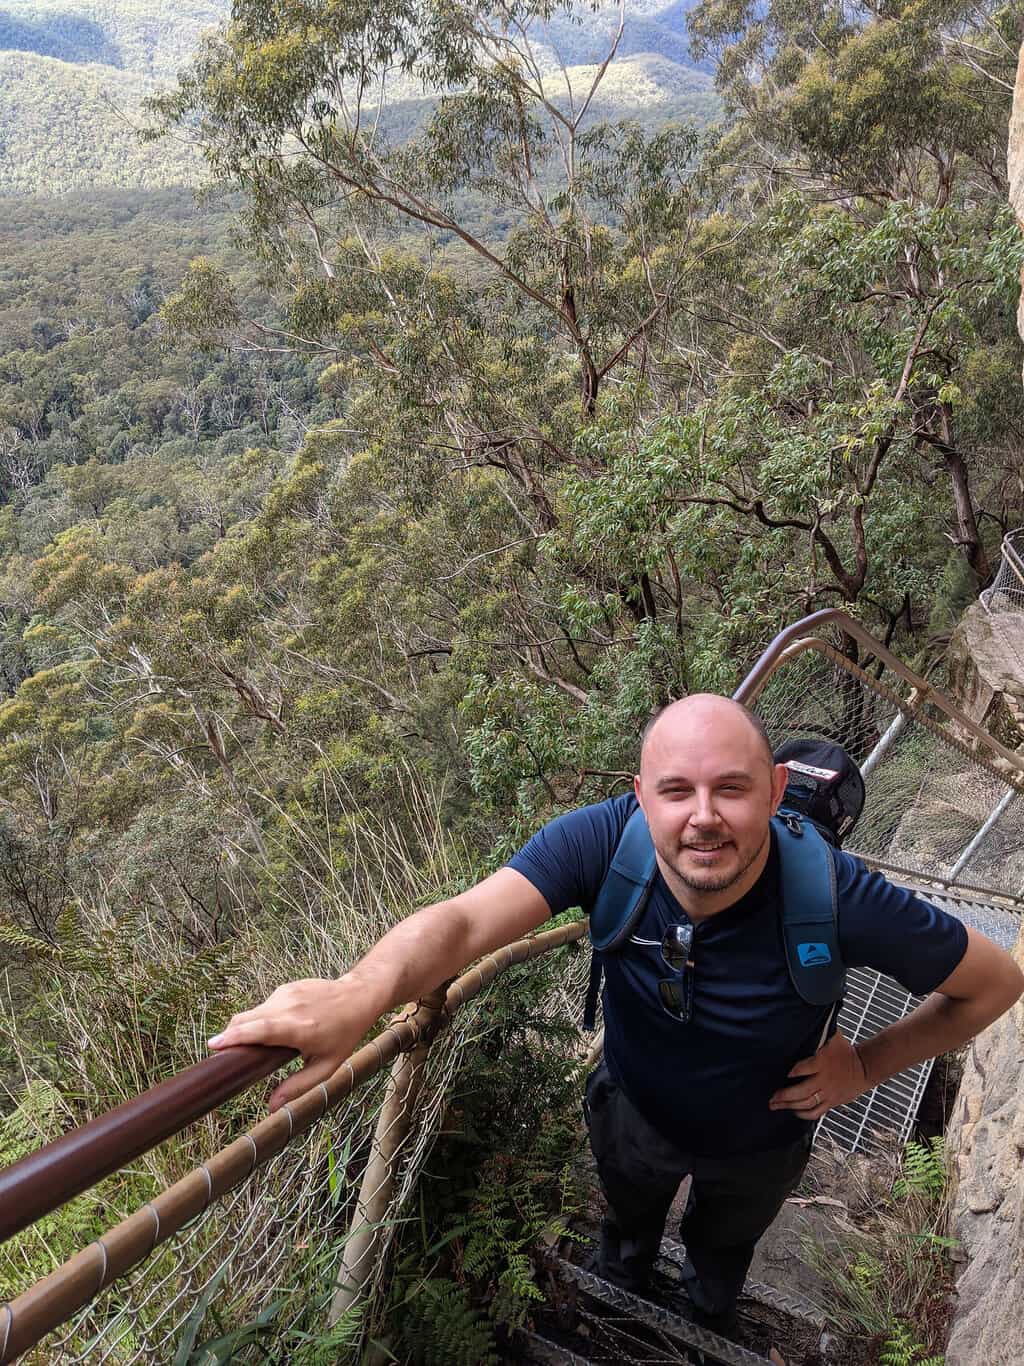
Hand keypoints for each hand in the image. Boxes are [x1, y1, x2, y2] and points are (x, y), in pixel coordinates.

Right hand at [208, 977, 372, 1111]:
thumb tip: (271, 1107)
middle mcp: (290, 1008)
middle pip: (247, 1019)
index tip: (213, 1045)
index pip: (260, 1030)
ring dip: (249, 1028)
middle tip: (222, 1053)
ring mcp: (287, 993)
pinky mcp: (286, 987)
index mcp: (299, 1029)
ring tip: (260, 1045)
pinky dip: (263, 1018)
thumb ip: (298, 1087)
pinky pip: (266, 1006)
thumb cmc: (344, 1034)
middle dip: (230, 1035)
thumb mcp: (327, 1067)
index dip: (235, 1037)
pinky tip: (278, 1028)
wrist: (358, 996)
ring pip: (254, 1012)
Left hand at [769, 1029, 868, 1120]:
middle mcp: (824, 1079)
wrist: (864, 1068)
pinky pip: (816, 1112)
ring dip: (789, 1105)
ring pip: (807, 1103)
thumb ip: (819, 1031)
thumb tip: (805, 1016)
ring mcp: (828, 1093)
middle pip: (802, 1091)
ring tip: (775, 1105)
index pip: (805, 1068)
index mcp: (823, 1062)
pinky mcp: (832, 1102)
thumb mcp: (833, 1037)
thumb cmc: (844, 1050)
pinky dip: (803, 1114)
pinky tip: (793, 1111)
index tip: (783, 1072)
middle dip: (785, 1095)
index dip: (793, 1071)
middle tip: (771, 1096)